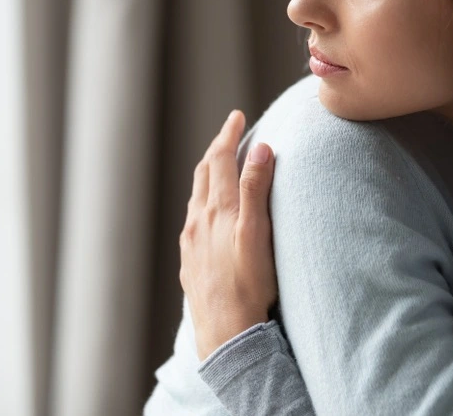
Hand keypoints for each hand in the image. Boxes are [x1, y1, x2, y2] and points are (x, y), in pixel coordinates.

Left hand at [179, 110, 278, 361]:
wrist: (225, 335)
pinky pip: (194, 221)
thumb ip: (256, 190)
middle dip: (217, 150)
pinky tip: (211, 214)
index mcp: (216, 210)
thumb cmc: (248, 286)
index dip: (228, 135)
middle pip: (203, 174)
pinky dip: (204, 202)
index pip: (219, 160)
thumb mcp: (258, 234)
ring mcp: (191, 244)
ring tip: (221, 167)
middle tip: (230, 134)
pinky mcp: (190, 263)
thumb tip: (261, 148)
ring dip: (209, 175)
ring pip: (196, 198)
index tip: (236, 116)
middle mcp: (197, 222)